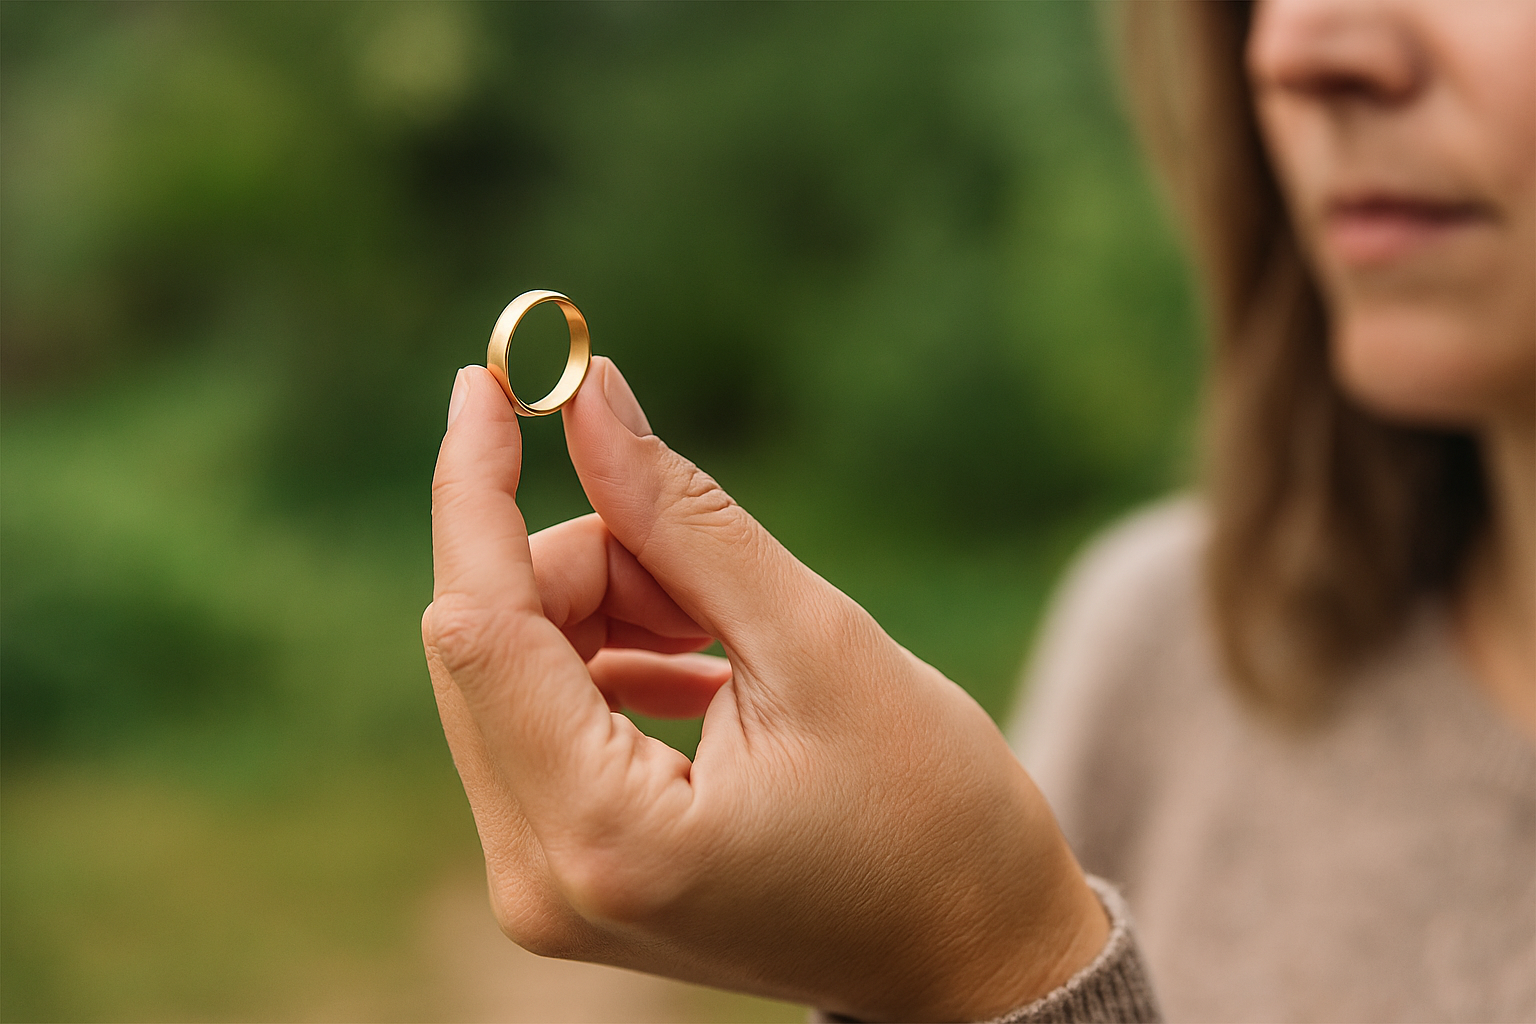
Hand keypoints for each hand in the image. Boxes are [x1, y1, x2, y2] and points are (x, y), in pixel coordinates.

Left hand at [422, 358, 1106, 1021]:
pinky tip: (701, 667)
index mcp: (607, 835)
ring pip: (512, 672)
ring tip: (725, 633)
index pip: (477, 623)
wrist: (970, 953)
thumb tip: (587, 397)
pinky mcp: (564, 876)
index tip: (491, 380)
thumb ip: (684, 517)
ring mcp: (543, 889)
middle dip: (588, 562)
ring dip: (607, 611)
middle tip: (703, 565)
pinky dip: (608, 660)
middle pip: (490, 642)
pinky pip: (539, 720)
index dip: (475, 488)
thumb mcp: (816, 642)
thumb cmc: (932, 811)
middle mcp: (540, 881)